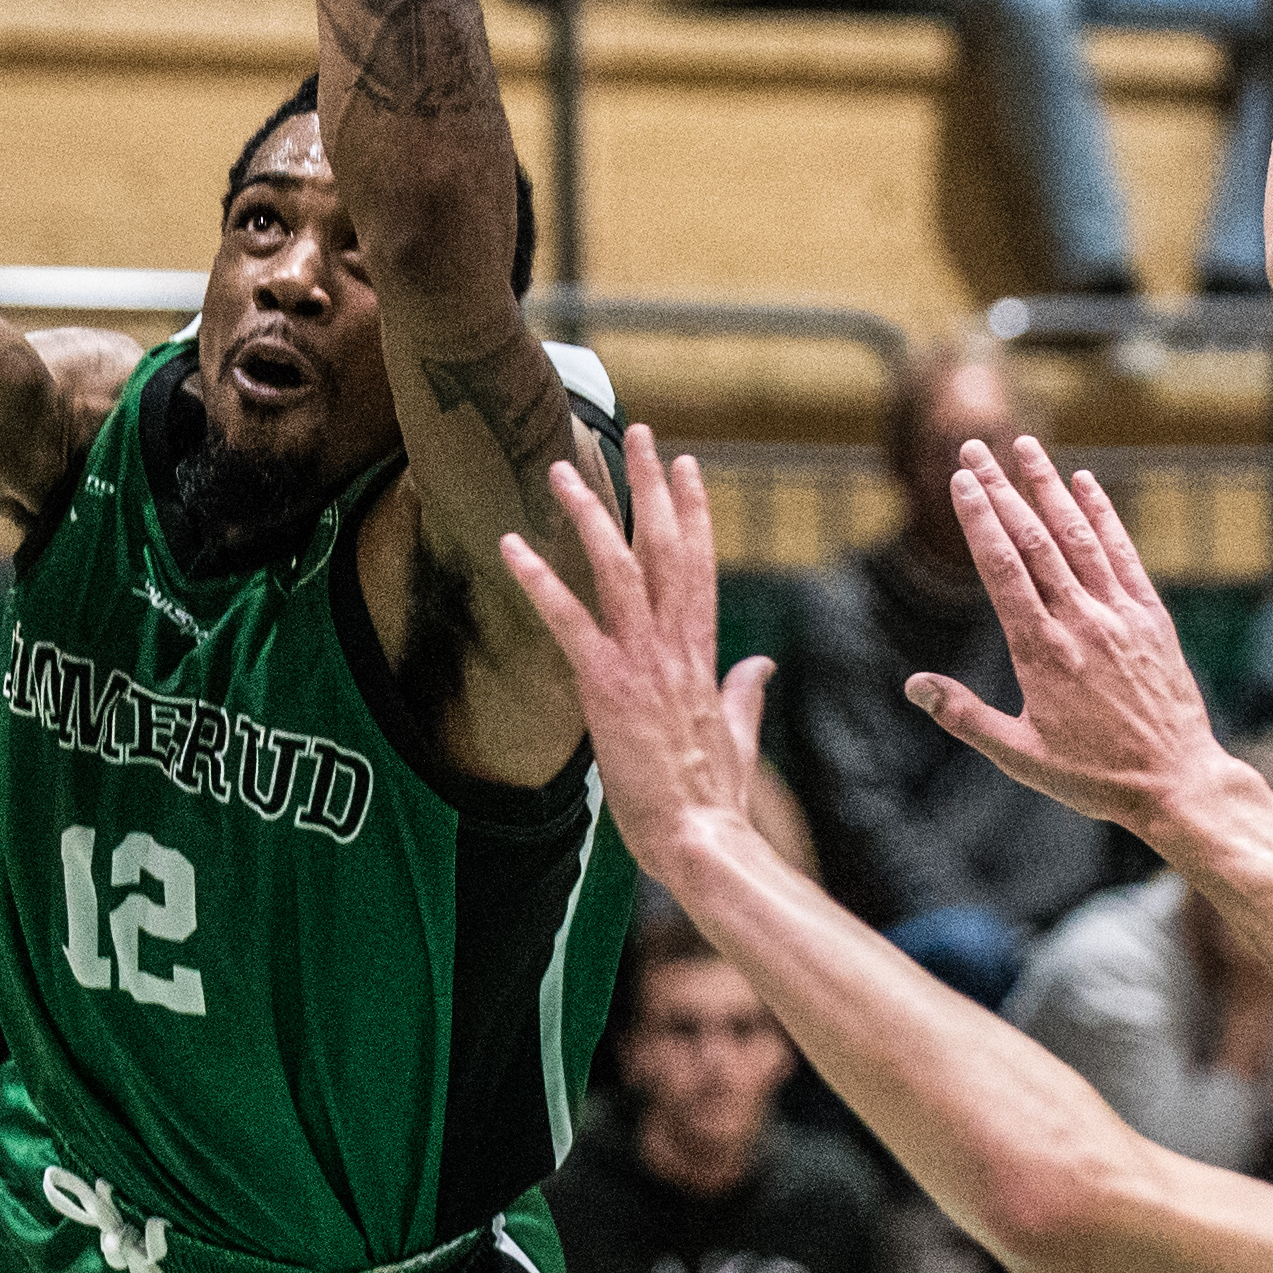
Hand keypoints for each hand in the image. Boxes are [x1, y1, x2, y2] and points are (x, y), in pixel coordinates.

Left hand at [495, 427, 767, 887]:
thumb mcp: (739, 737)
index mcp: (703, 655)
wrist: (701, 839)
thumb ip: (746, 693)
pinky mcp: (606, 687)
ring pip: (615, 570)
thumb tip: (763, 664)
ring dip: (589, 516)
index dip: (691, 512)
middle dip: (650, 487)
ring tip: (562, 471)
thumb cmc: (714, 799)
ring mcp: (641, 663)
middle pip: (664, 548)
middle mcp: (675, 646)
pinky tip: (510, 547)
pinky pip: (567, 622)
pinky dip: (538, 582)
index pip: (698, 565)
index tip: (685, 467)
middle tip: (639, 432)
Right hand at [907, 437, 1266, 863]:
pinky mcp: (1151, 618)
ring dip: (1050, 487)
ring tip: (1026, 447)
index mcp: (1042, 651)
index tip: (962, 480)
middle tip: (975, 447)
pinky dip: (1104, 515)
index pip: (1003, 569)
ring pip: (1079, 536)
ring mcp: (1120, 615)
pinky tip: (1086, 484)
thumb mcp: (1020, 756)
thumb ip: (965, 716)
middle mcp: (1081, 622)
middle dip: (1002, 489)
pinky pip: (1123, 555)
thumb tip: (913, 685)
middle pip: (1035, 540)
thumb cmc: (1094, 776)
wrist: (1176, 781)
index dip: (981, 519)